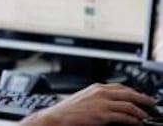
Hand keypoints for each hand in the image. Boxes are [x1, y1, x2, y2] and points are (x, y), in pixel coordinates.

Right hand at [18, 83, 154, 125]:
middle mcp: (100, 92)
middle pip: (128, 93)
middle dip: (142, 98)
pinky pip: (123, 116)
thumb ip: (97, 98)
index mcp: (96, 87)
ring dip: (140, 111)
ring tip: (146, 115)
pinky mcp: (102, 115)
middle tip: (151, 102)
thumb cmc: (68, 110)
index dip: (132, 91)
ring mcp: (102, 103)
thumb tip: (109, 103)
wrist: (58, 117)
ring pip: (128, 104)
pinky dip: (133, 120)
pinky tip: (137, 123)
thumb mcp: (84, 99)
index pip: (119, 86)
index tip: (140, 95)